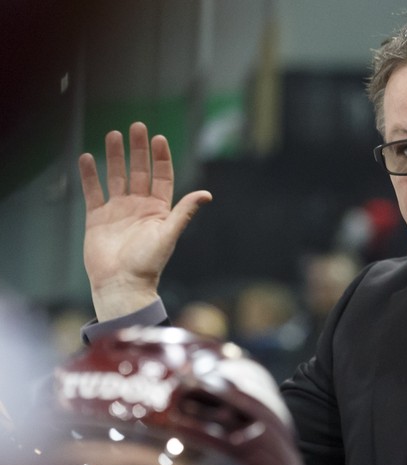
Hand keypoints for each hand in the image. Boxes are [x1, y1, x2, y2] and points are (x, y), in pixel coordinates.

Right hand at [78, 122, 211, 319]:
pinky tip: (87, 158)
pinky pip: (93, 192)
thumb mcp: (169, 234)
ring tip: (112, 135)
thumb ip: (184, 212)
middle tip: (136, 126)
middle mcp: (139, 207)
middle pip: (139, 171)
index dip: (161, 158)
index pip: (161, 177)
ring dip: (115, 157)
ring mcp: (118, 211)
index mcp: (159, 210)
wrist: (121, 284)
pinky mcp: (97, 219)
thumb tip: (206, 194)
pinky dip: (90, 176)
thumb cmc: (147, 264)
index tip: (159, 138)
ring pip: (116, 177)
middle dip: (138, 149)